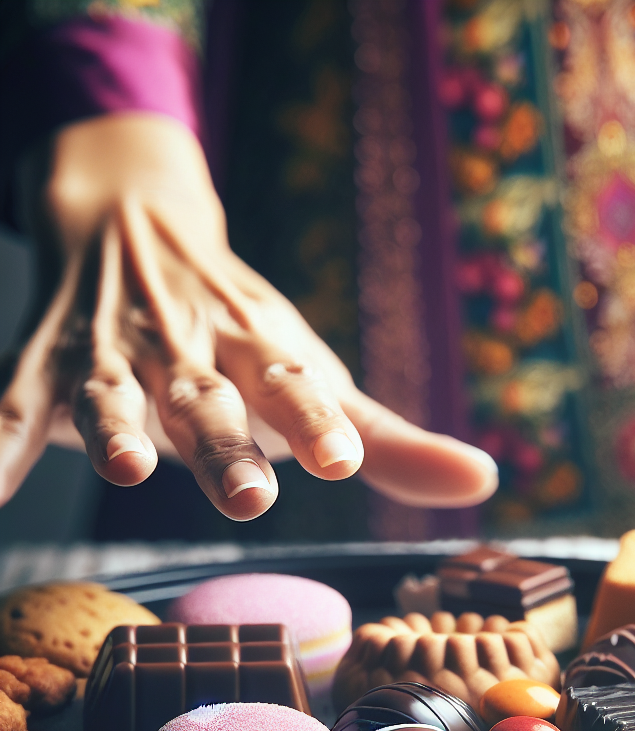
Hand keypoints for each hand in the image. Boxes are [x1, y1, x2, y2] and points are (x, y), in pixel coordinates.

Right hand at [0, 112, 496, 520]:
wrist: (140, 223)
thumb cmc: (248, 332)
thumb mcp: (319, 377)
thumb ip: (394, 443)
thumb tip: (484, 482)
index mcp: (263, 355)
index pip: (296, 388)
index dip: (317, 422)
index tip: (344, 459)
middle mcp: (192, 354)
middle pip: (211, 404)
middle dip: (227, 449)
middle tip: (251, 498)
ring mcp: (118, 359)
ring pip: (115, 394)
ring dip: (118, 427)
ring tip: (130, 463)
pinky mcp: (51, 369)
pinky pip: (15, 409)